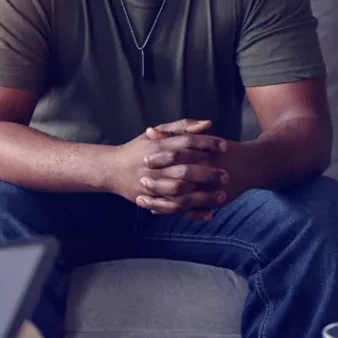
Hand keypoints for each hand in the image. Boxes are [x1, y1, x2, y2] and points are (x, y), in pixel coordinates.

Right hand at [108, 119, 229, 219]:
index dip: (206, 143)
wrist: (111, 169)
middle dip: (207, 173)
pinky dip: (191, 213)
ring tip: (221, 195)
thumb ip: (182, 127)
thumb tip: (209, 124)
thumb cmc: (138, 149)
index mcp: (157, 146)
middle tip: (226, 175)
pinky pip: (173, 208)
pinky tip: (208, 213)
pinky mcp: (150, 199)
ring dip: (202, 195)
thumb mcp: (156, 132)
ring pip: (180, 191)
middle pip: (184, 169)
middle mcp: (154, 165)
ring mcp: (151, 184)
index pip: (185, 142)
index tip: (225, 146)